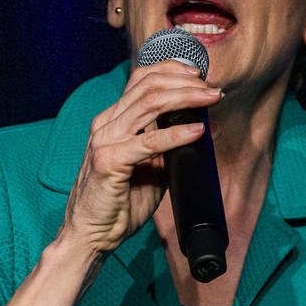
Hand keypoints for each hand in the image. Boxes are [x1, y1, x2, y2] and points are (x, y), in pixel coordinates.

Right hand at [60, 61, 221, 254]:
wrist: (92, 235)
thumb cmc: (120, 203)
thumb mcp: (151, 169)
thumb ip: (170, 147)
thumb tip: (204, 128)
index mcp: (113, 120)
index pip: (141, 79)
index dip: (173, 70)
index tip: (200, 76)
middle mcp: (107, 124)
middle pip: (149, 86)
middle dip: (186, 83)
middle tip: (213, 89)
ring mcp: (105, 140)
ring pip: (149, 104)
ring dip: (186, 98)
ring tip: (211, 99)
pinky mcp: (108, 160)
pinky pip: (148, 141)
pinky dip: (176, 134)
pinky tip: (197, 132)